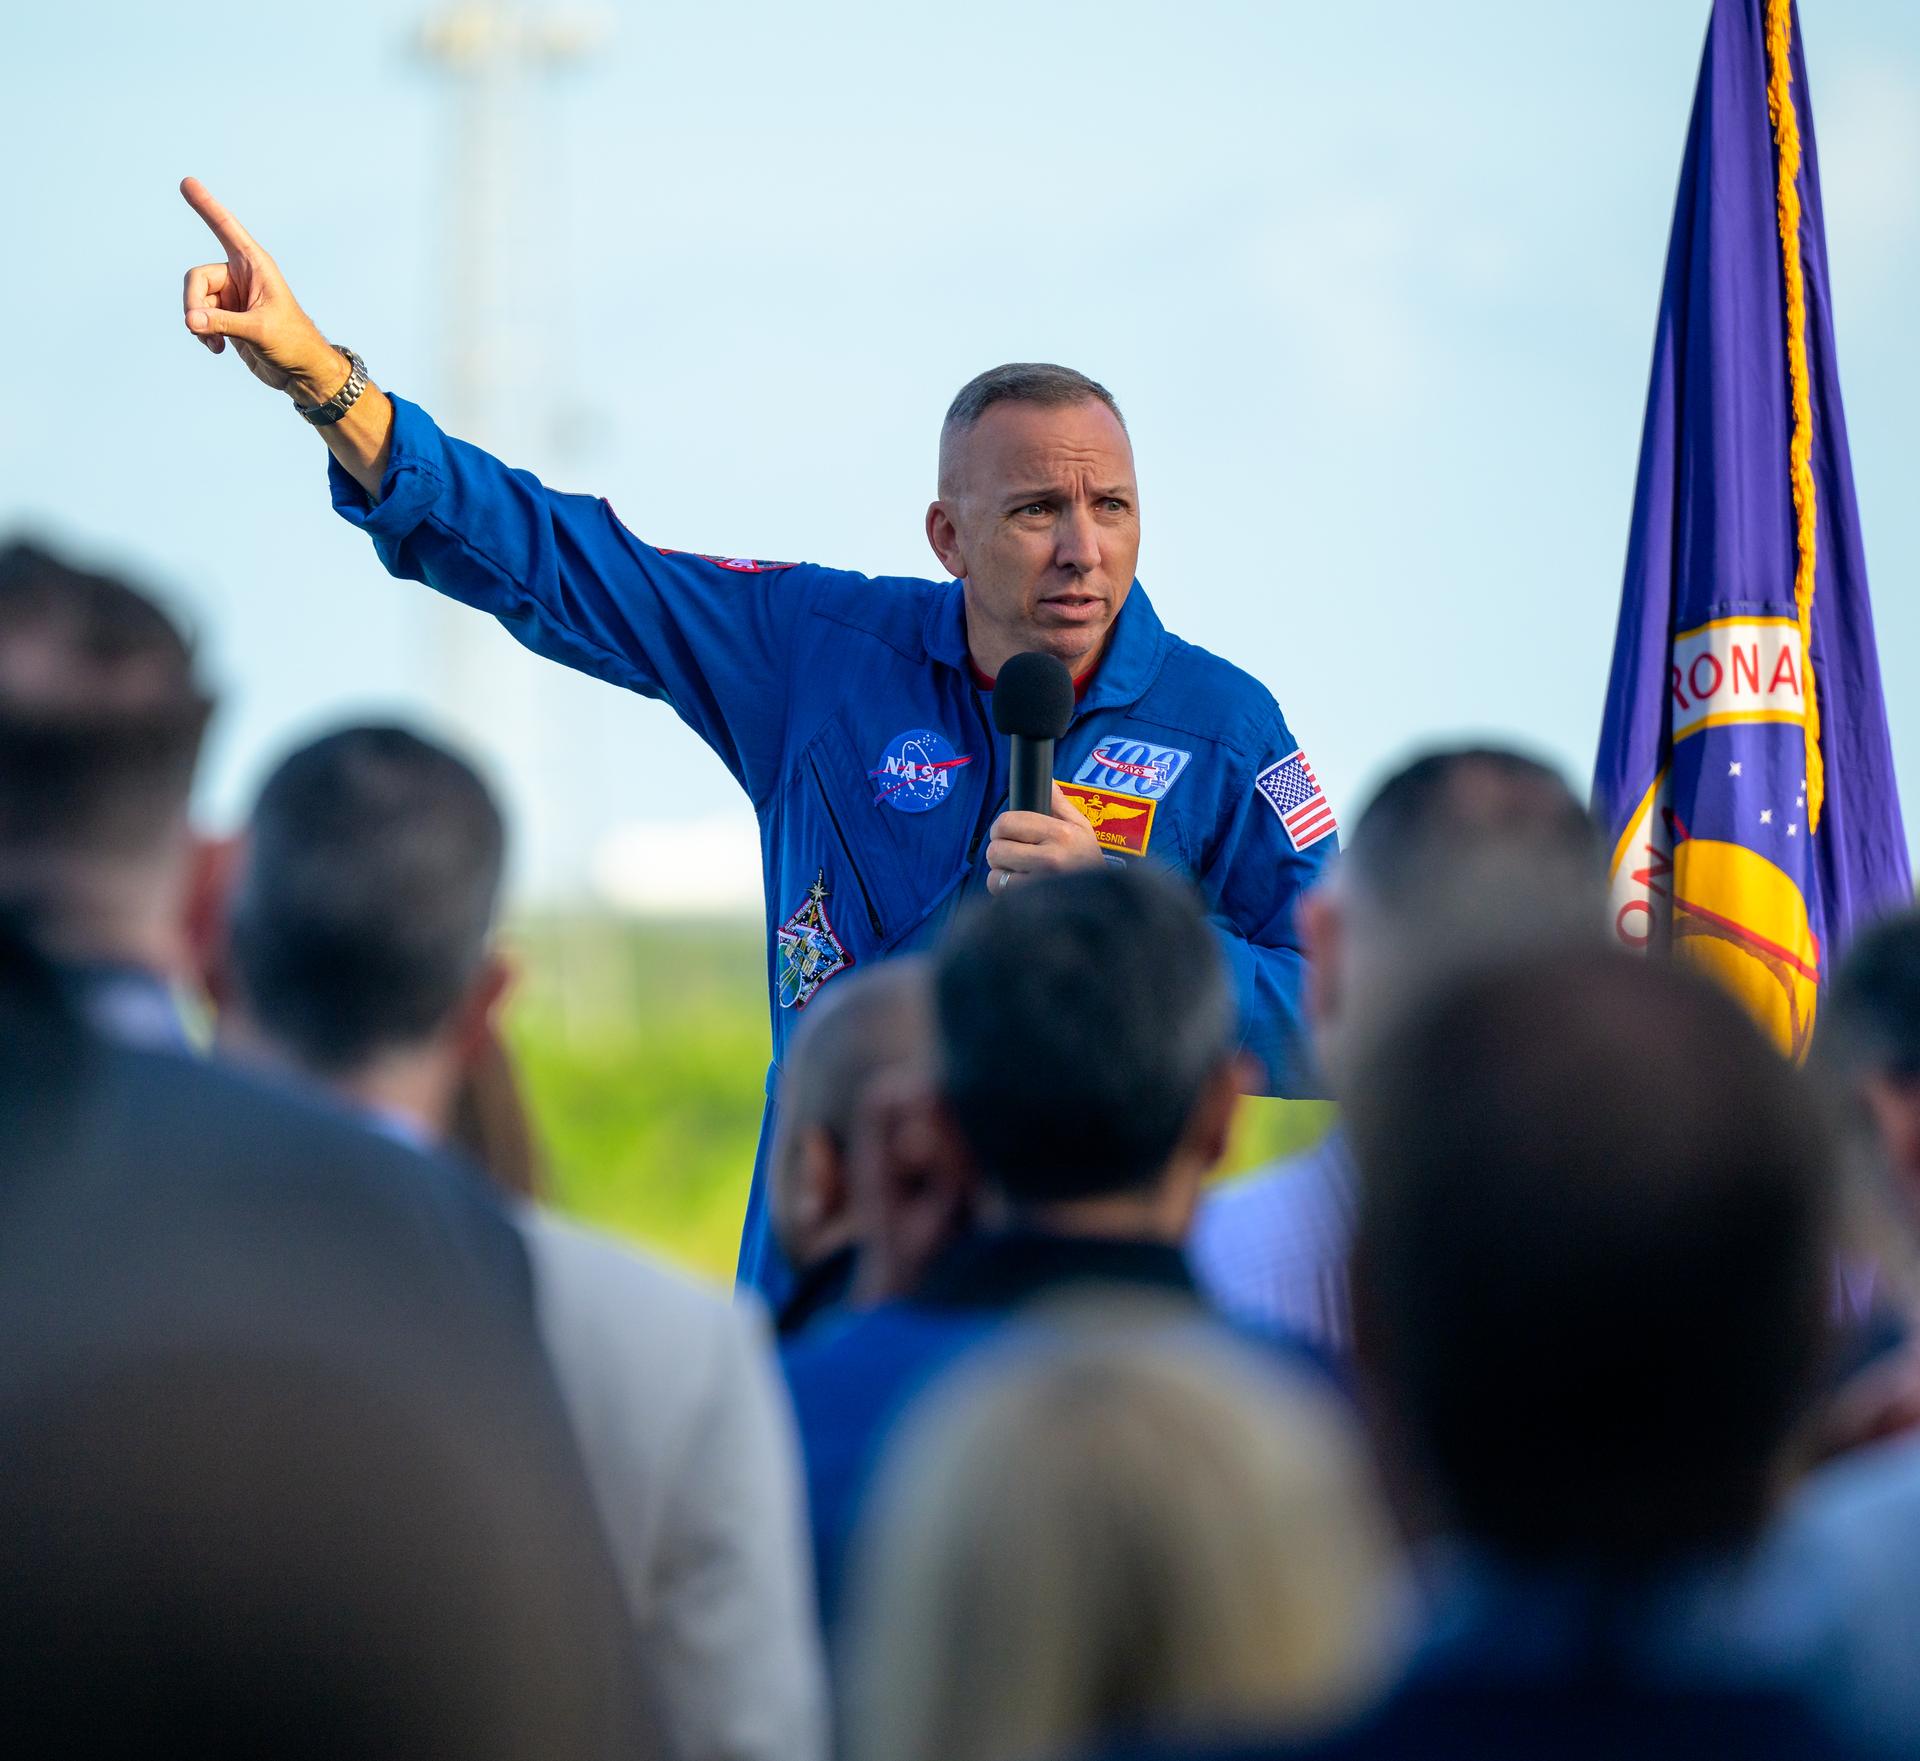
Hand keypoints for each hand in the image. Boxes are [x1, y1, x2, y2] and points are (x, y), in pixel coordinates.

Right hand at [179, 177, 341, 400]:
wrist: (303, 372)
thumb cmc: (293, 344)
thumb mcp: (259, 331)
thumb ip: (223, 323)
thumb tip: (190, 320)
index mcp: (255, 265)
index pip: (226, 228)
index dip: (206, 206)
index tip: (186, 182)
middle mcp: (240, 275)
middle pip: (196, 278)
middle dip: (193, 303)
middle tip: (198, 328)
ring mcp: (231, 296)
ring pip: (195, 300)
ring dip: (199, 324)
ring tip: (216, 344)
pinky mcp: (226, 316)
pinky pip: (199, 317)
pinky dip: (202, 332)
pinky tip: (217, 348)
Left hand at [984, 782, 1104, 893]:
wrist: (1103, 900)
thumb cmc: (1087, 862)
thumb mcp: (1082, 828)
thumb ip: (1059, 804)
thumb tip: (1047, 780)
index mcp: (1062, 834)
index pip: (1007, 822)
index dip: (1002, 828)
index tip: (1009, 834)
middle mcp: (1051, 858)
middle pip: (996, 848)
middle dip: (1000, 851)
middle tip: (1014, 856)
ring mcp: (1041, 884)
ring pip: (995, 873)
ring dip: (1002, 873)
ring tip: (1020, 873)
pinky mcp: (1032, 903)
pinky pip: (999, 891)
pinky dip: (1004, 890)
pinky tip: (1021, 888)